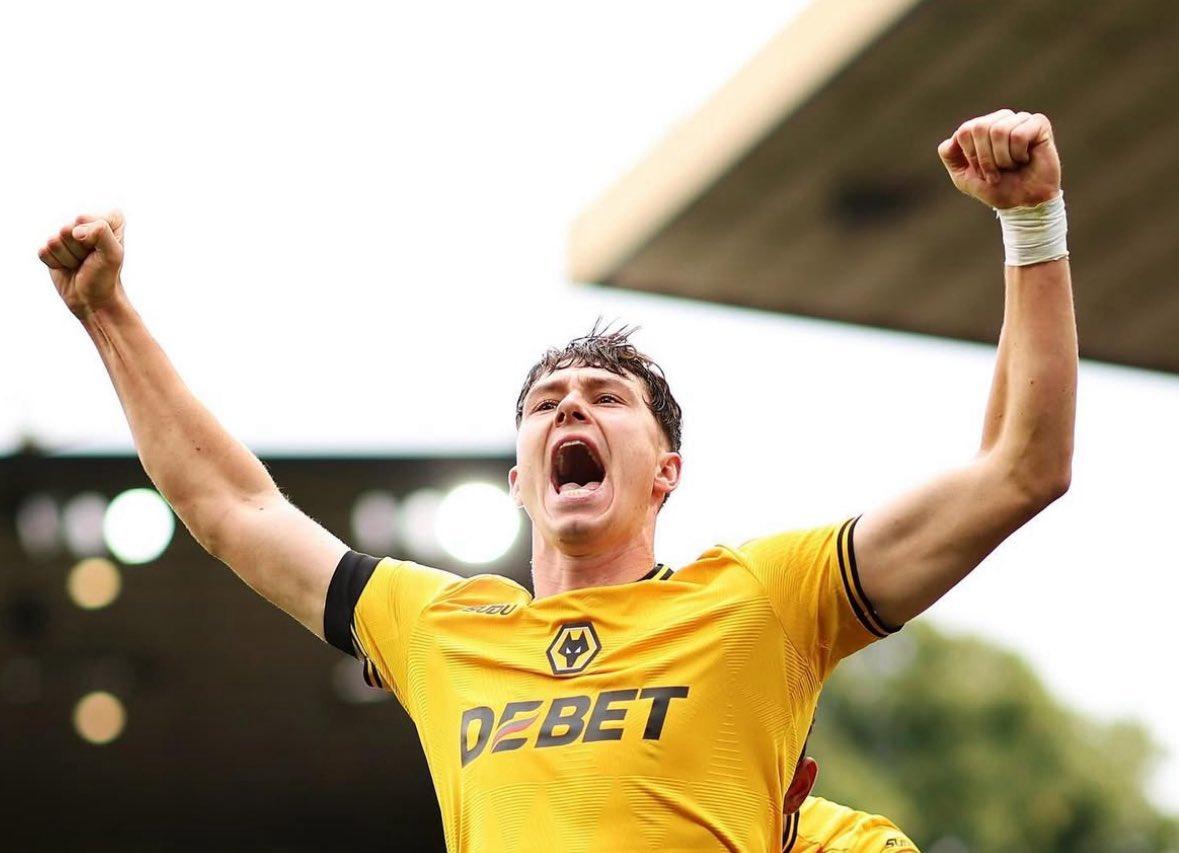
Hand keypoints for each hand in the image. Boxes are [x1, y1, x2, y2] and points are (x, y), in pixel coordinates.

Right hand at [37, 211, 125, 317]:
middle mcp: (86, 223)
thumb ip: (101, 233)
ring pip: (54, 240)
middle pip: (67, 229)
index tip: (101, 251)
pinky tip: (67, 267)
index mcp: (108, 220)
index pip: (83, 218)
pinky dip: (56, 264)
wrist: (94, 299)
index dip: (91, 238)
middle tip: (89, 260)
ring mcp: (67, 235)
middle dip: (78, 250)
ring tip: (80, 264)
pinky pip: (44, 251)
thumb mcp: (113, 254)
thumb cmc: (106, 276)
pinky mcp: (51, 248)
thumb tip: (75, 232)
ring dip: (68, 258)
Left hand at [937, 111, 1060, 208]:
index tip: (982, 172)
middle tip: (996, 172)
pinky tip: (1025, 159)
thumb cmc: (995, 188)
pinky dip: (1018, 154)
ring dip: (1002, 159)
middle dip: (985, 158)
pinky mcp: (1039, 123)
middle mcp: (1001, 119)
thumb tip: (951, 140)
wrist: (1022, 202)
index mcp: (982, 127)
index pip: (965, 130)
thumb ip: (950, 155)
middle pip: (980, 128)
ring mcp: (1020, 119)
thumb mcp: (963, 176)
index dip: (972, 156)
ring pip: (999, 131)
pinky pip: (1019, 135)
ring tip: (1011, 166)